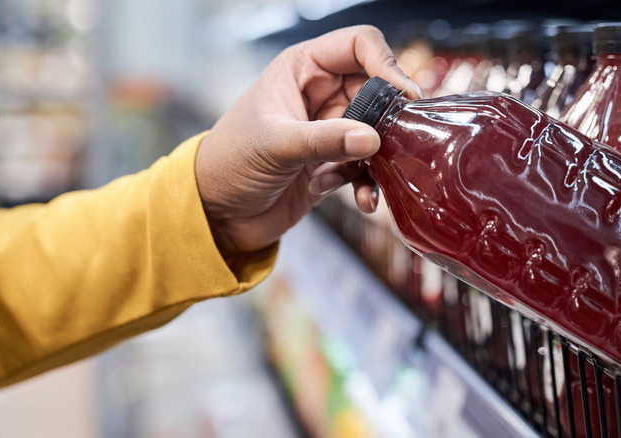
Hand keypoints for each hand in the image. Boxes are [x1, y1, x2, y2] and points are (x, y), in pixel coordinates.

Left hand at [195, 25, 420, 256]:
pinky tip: (361, 200)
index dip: (385, 63)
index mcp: (303, 69)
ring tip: (369, 182)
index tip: (403, 95)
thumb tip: (371, 139)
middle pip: (377, 92)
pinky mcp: (335, 163)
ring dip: (379, 160)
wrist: (217, 214)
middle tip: (396, 146)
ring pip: (377, 133)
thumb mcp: (274, 146)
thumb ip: (324, 141)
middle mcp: (321, 94)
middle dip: (387, 121)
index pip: (358, 45)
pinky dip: (369, 184)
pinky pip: (368, 167)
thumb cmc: (229, 163)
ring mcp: (330, 130)